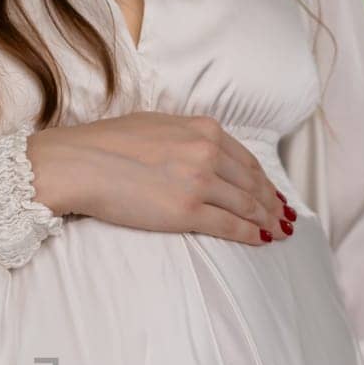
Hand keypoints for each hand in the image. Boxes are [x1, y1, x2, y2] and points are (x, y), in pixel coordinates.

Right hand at [26, 113, 295, 245]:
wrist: (79, 163)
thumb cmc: (106, 144)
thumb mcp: (156, 124)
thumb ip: (186, 136)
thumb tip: (204, 150)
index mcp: (202, 129)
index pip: (246, 159)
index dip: (264, 180)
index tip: (272, 192)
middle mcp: (207, 153)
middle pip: (252, 183)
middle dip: (272, 202)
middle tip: (284, 216)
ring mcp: (199, 182)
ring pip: (247, 205)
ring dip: (266, 220)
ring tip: (277, 231)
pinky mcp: (187, 212)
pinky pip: (230, 226)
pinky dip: (251, 234)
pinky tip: (261, 239)